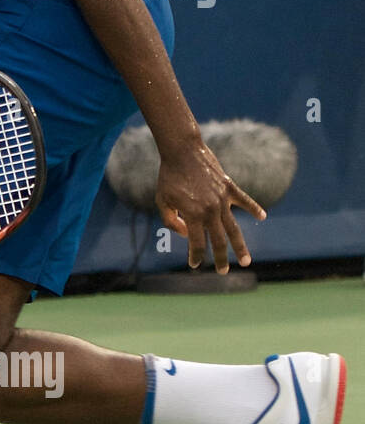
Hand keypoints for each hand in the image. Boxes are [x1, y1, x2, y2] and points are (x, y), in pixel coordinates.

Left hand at [156, 143, 266, 272]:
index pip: (196, 242)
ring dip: (240, 246)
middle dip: (221, 258)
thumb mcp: (162, 201)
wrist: (182, 151)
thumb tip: (187, 234)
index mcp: (193, 214)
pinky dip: (254, 208)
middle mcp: (210, 210)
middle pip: (219, 240)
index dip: (195, 255)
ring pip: (234, 228)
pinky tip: (262, 217)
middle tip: (223, 272)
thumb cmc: (168, 177)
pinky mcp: (229, 187)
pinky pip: (244, 200)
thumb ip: (172, 221)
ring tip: (246, 261)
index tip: (194, 265)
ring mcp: (222, 199)